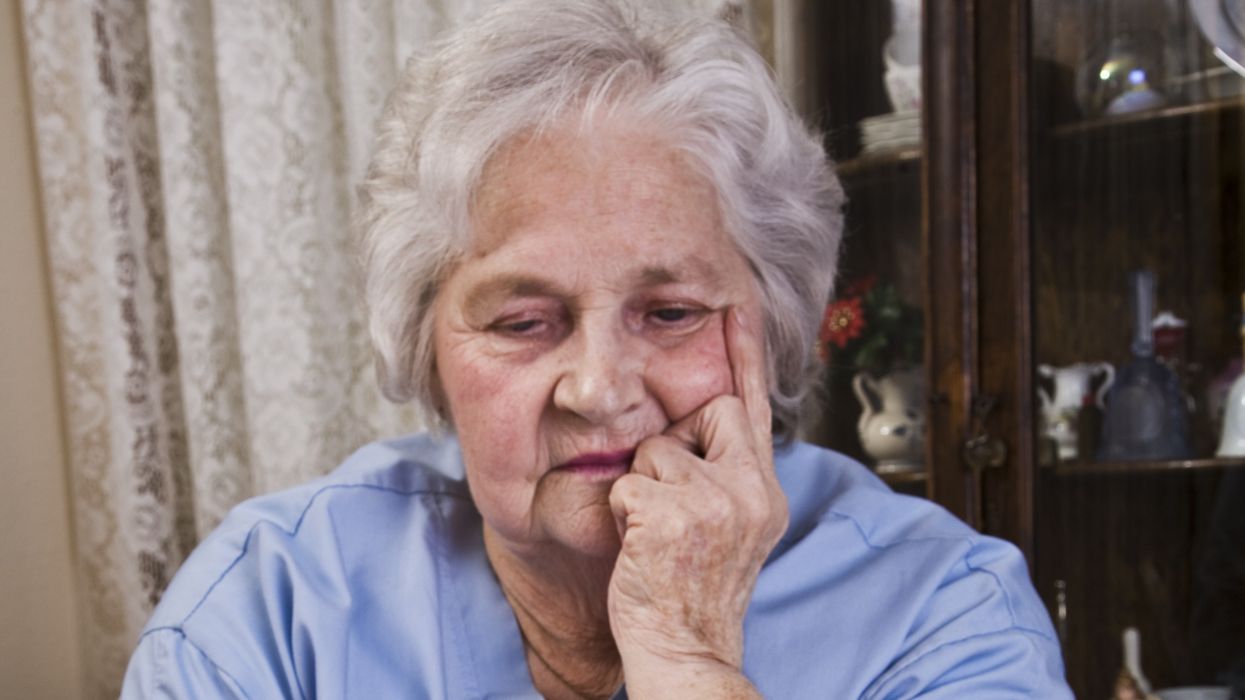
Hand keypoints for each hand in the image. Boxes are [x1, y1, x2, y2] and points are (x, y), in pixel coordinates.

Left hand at [607, 306, 787, 696]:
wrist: (684, 650)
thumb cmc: (691, 591)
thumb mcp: (728, 530)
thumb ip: (724, 477)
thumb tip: (697, 428)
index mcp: (765, 492)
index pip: (757, 408)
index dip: (745, 356)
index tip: (737, 307)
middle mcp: (750, 490)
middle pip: (709, 413)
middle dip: (677, 446)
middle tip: (670, 502)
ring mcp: (714, 501)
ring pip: (656, 451)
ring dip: (642, 488)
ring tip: (652, 536)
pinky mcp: (671, 514)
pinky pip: (626, 483)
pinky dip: (620, 512)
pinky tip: (636, 547)